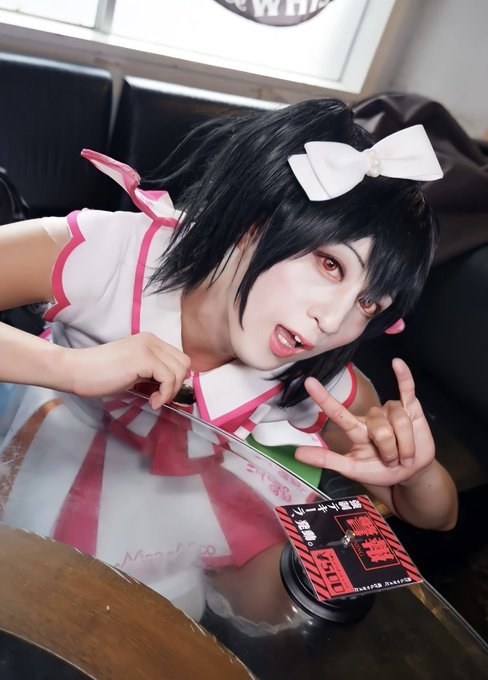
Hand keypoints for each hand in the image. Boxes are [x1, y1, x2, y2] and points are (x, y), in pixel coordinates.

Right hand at [60, 332, 190, 408]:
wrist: (75, 370)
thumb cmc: (99, 374)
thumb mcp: (132, 371)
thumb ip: (151, 373)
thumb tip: (171, 386)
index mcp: (149, 341)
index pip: (179, 358)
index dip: (175, 379)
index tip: (162, 394)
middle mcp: (151, 340)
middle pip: (184, 363)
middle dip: (176, 385)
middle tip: (159, 398)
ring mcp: (147, 347)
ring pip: (179, 371)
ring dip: (170, 391)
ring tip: (153, 401)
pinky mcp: (143, 358)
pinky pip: (169, 378)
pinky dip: (164, 394)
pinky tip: (152, 402)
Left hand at [295, 358, 434, 486]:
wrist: (409, 474)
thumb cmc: (379, 470)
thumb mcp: (353, 469)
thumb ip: (328, 461)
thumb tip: (298, 454)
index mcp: (355, 430)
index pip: (338, 412)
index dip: (324, 398)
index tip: (309, 383)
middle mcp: (371, 416)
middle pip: (380, 429)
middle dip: (389, 451)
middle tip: (391, 461)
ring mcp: (390, 410)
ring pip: (399, 422)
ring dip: (405, 446)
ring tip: (404, 454)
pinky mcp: (410, 406)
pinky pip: (406, 389)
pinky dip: (403, 376)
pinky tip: (397, 364)